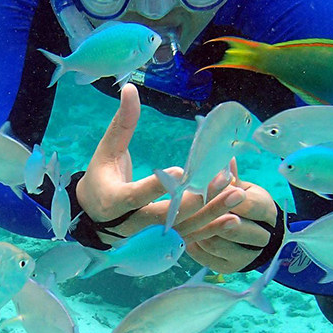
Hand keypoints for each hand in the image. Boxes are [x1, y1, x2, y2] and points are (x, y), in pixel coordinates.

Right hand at [76, 84, 220, 241]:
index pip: (135, 196)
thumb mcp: (106, 152)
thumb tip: (130, 88)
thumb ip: (122, 124)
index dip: (155, 187)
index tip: (179, 172)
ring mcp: (149, 237)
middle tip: (222, 180)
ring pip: (182, 229)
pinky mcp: (163, 244)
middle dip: (195, 201)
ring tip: (237, 195)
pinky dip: (211, 230)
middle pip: (165, 217)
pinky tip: (234, 218)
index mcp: (114, 201)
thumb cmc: (101, 179)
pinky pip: (189, 238)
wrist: (95, 219)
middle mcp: (133, 224)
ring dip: (212, 213)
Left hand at [180, 159, 277, 273]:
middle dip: (214, 217)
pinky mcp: (227, 268)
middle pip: (235, 229)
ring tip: (186, 217)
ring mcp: (243, 257)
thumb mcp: (244, 188)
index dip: (230, 196)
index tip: (214, 186)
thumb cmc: (244, 205)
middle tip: (194, 205)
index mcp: (266, 212)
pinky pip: (205, 257)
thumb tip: (225, 157)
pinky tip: (185, 232)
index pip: (251, 206)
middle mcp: (260, 239)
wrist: (252, 236)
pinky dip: (193, 244)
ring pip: (217, 244)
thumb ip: (233, 177)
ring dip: (200, 230)